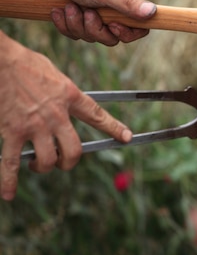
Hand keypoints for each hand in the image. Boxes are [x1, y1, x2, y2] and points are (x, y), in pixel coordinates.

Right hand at [0, 34, 132, 200]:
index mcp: (70, 97)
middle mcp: (56, 115)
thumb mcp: (55, 74)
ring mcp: (34, 125)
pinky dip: (9, 181)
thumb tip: (67, 102)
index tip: (126, 137)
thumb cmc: (26, 63)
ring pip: (48, 160)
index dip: (113, 128)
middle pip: (74, 150)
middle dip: (70, 161)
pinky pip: (11, 162)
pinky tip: (9, 194)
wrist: (2, 60)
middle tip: (63, 161)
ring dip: (44, 167)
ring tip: (37, 164)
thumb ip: (64, 93)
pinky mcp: (12, 132)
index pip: (97, 116)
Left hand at [34, 0, 155, 45]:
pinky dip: (64, 24)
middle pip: (112, 37)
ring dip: (76, 24)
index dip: (127, 33)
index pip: (140, 28)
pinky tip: (59, 9)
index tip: (113, 26)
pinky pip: (75, 33)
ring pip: (92, 36)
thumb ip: (128, 5)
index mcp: (127, 0)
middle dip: (94, 28)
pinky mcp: (78, 17)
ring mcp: (96, 14)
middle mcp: (114, 9)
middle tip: (85, 11)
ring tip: (68, 6)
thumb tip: (154, 12)